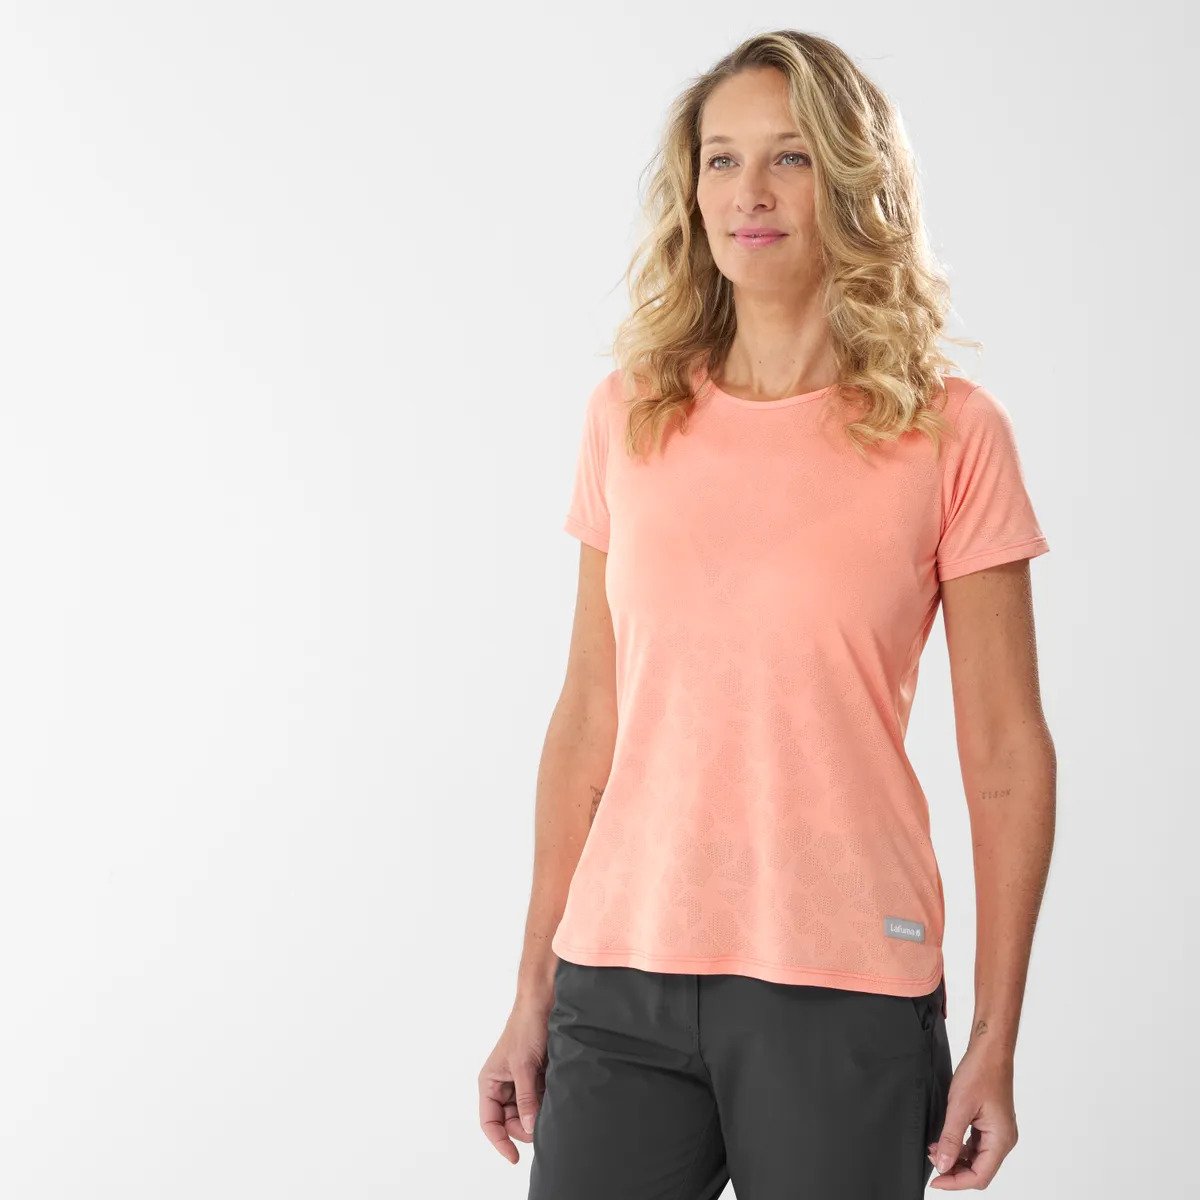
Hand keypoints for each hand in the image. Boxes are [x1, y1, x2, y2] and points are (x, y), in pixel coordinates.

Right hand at [478, 1001, 551, 1163]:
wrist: (544, 1003)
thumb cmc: (525, 1028)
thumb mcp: (524, 1066)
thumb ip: (526, 1098)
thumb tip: (529, 1128)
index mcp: (490, 1082)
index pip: (490, 1122)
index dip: (500, 1141)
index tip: (514, 1158)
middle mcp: (503, 1084)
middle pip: (511, 1121)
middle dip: (524, 1126)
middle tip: (542, 1123)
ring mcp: (520, 1081)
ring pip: (527, 1112)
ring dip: (538, 1112)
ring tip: (549, 1101)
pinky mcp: (536, 1077)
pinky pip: (539, 1099)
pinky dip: (546, 1102)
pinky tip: (554, 1095)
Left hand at [926, 1042, 1018, 1188]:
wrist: (989, 1051)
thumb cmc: (980, 1073)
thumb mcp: (959, 1107)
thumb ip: (950, 1139)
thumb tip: (942, 1165)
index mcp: (1001, 1140)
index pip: (980, 1176)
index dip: (956, 1182)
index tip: (935, 1181)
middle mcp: (1003, 1140)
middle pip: (979, 1170)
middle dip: (954, 1170)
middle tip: (931, 1163)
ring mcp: (998, 1132)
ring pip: (976, 1159)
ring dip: (956, 1158)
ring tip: (934, 1150)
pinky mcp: (991, 1124)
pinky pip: (976, 1145)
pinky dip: (960, 1147)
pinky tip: (943, 1141)